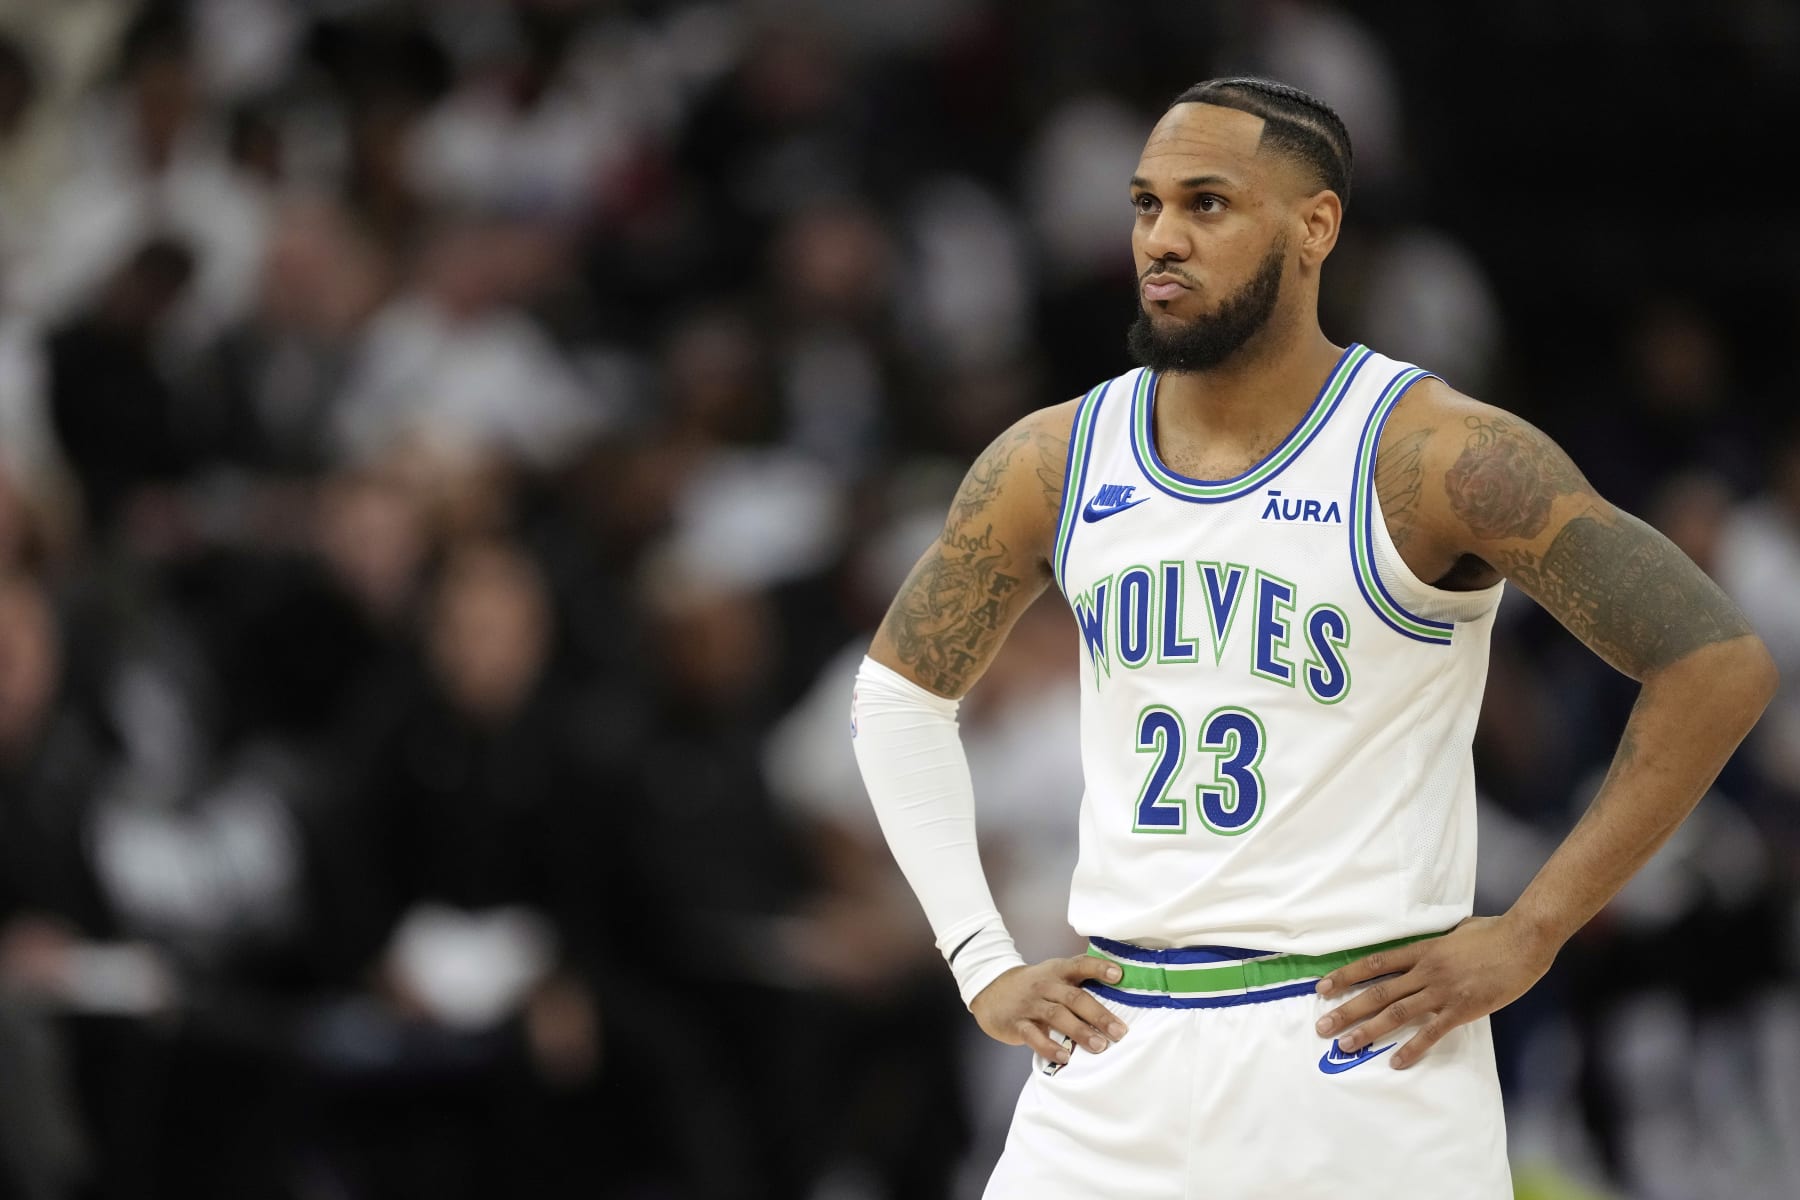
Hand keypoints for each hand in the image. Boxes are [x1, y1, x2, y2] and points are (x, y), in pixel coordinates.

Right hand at [970, 955, 1129, 1065]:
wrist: (991, 991)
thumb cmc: (1034, 987)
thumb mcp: (1053, 976)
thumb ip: (1078, 982)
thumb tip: (1119, 994)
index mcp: (1057, 971)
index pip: (1080, 965)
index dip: (1099, 968)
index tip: (1119, 975)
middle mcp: (1045, 985)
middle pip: (1073, 997)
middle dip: (1098, 1014)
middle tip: (1119, 1031)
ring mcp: (1030, 1004)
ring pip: (1057, 1016)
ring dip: (1080, 1032)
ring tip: (1099, 1046)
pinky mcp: (1017, 1024)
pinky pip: (1034, 1036)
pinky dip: (1050, 1047)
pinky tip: (1065, 1057)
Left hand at [1312, 915, 1556, 1068]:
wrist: (1523, 940)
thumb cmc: (1493, 933)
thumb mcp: (1456, 931)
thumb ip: (1438, 942)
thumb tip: (1430, 943)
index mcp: (1421, 950)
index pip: (1374, 964)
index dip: (1346, 976)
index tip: (1323, 987)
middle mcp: (1425, 971)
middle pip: (1377, 992)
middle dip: (1346, 1010)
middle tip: (1322, 1026)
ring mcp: (1442, 991)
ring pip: (1395, 1013)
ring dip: (1368, 1030)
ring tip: (1345, 1045)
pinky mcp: (1461, 1009)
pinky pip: (1430, 1032)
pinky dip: (1412, 1048)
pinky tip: (1395, 1062)